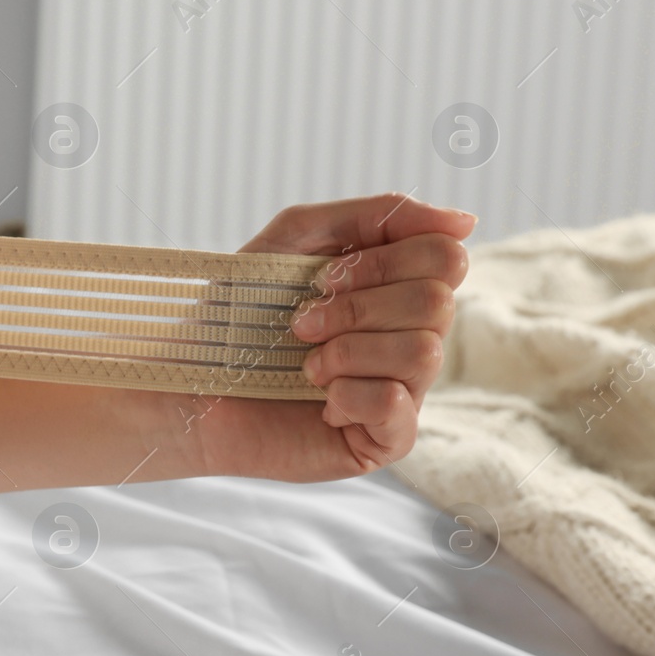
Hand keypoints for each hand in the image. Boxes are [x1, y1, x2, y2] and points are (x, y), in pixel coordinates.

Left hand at [196, 194, 472, 480]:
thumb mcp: (297, 238)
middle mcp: (411, 337)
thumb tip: (467, 220)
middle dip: (355, 307)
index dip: (384, 261)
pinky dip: (349, 394)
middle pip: (437, 302)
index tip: (324, 277)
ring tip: (305, 366)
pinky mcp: (384, 441)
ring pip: (423, 352)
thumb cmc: (237, 313)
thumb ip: (377, 215)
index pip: (446, 256)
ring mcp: (404, 391)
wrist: (186, 382)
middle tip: (300, 324)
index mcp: (397, 288)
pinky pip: (399, 405)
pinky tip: (319, 401)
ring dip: (346, 351)